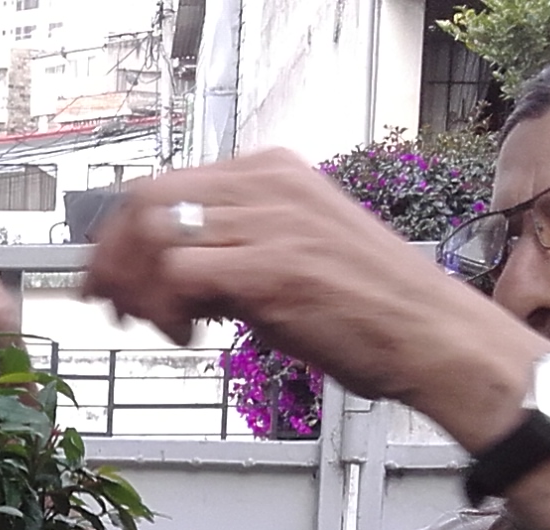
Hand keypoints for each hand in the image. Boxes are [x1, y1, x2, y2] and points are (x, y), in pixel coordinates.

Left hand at [82, 151, 544, 449]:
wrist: (435, 336)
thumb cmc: (373, 307)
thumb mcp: (298, 251)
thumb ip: (238, 248)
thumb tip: (174, 274)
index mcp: (275, 172)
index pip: (168, 184)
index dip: (126, 233)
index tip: (114, 275)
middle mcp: (269, 185)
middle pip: (148, 201)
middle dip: (116, 258)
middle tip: (114, 305)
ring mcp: (270, 223)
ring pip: (155, 235)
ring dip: (137, 288)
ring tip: (156, 326)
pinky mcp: (271, 269)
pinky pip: (179, 274)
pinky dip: (165, 310)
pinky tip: (189, 337)